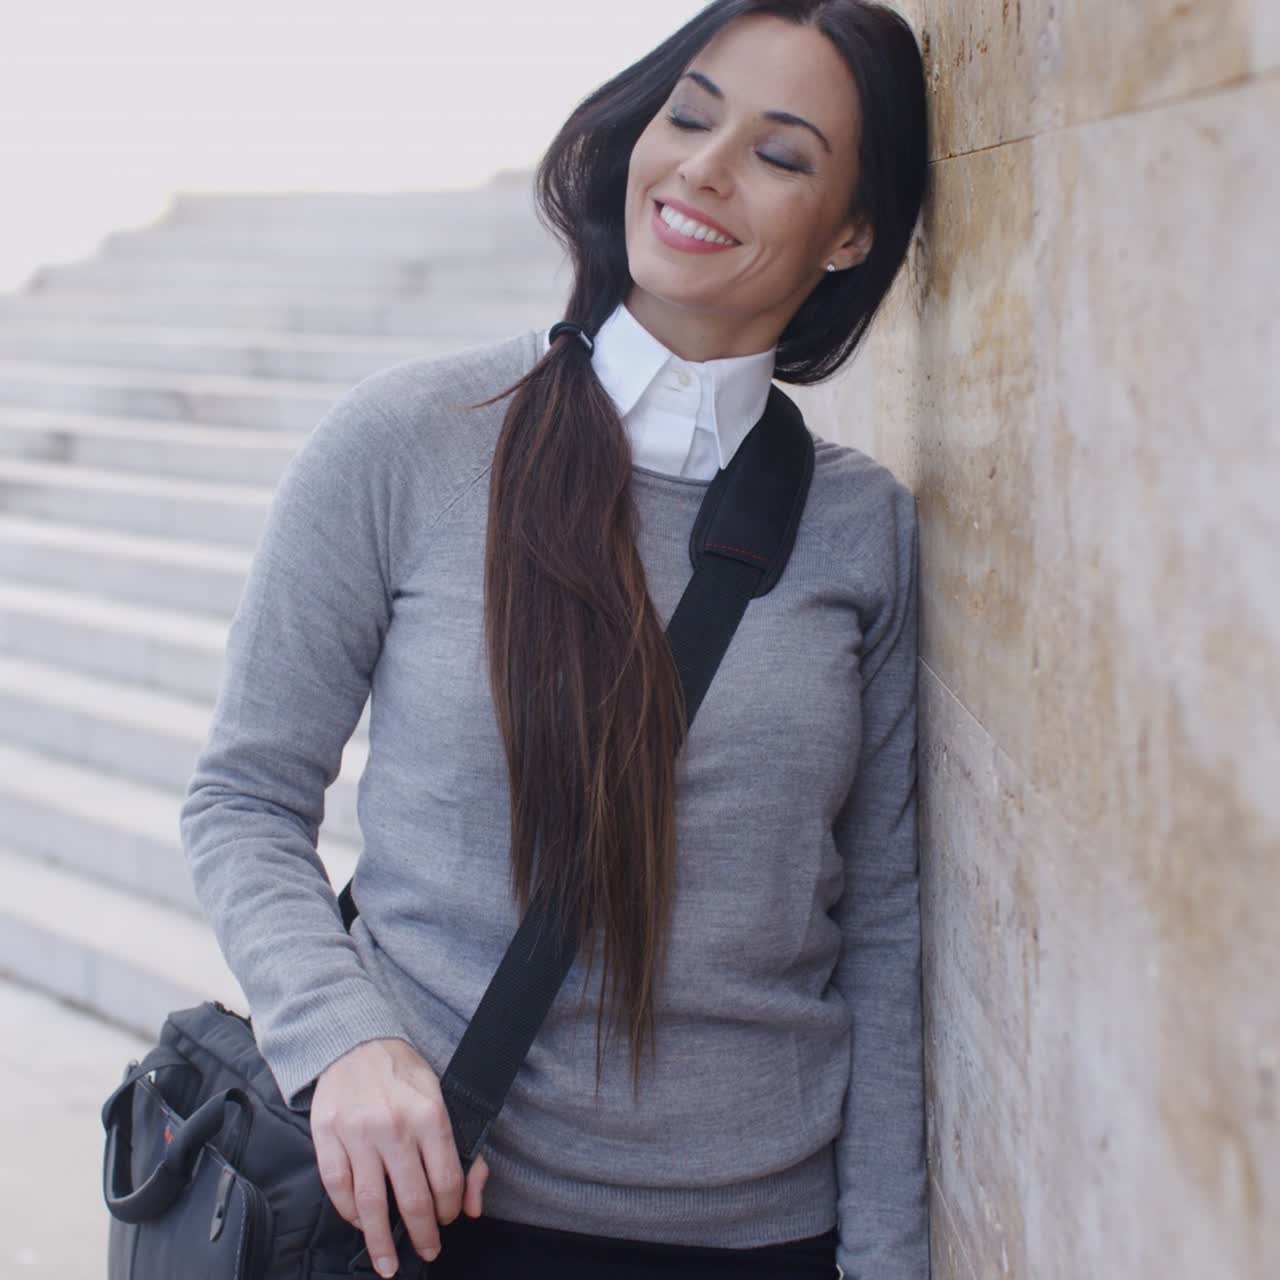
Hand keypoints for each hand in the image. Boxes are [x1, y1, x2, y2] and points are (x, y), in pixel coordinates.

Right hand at [311, 1037, 490, 1275]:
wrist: (356, 1041)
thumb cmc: (403, 1074)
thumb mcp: (443, 1098)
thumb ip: (464, 1153)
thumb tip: (473, 1206)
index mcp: (430, 1114)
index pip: (447, 1181)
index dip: (451, 1209)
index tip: (449, 1218)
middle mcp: (395, 1126)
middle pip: (412, 1199)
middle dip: (423, 1235)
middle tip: (427, 1250)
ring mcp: (358, 1133)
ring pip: (372, 1204)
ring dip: (382, 1242)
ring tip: (388, 1263)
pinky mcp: (328, 1137)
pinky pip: (339, 1189)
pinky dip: (350, 1214)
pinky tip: (361, 1223)